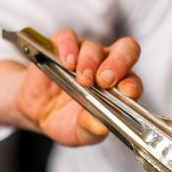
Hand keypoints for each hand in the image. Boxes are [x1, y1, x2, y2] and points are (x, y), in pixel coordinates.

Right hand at [15, 29, 142, 145]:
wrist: (38, 113)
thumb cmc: (68, 121)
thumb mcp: (80, 133)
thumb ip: (92, 128)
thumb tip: (100, 126)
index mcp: (119, 86)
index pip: (133, 79)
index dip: (132, 84)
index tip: (126, 92)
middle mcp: (106, 66)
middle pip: (125, 50)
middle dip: (118, 63)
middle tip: (104, 80)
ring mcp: (85, 55)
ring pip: (94, 47)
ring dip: (89, 62)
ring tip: (81, 79)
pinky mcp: (61, 48)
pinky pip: (67, 38)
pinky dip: (68, 47)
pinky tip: (66, 62)